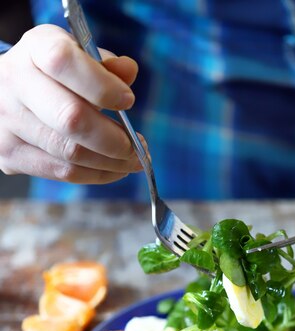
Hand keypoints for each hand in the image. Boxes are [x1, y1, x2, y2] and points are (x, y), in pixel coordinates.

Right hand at [0, 24, 141, 182]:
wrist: (4, 93)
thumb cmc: (50, 75)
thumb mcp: (75, 57)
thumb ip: (103, 64)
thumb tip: (128, 71)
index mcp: (34, 50)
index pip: (64, 62)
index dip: (101, 85)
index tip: (128, 101)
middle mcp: (14, 83)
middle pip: (71, 118)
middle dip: (114, 139)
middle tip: (138, 146)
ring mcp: (9, 123)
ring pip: (70, 152)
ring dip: (111, 162)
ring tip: (133, 161)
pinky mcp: (10, 155)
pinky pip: (62, 173)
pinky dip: (96, 175)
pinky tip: (114, 169)